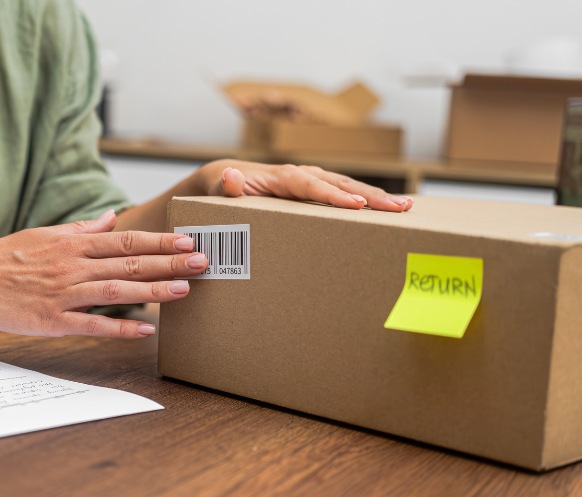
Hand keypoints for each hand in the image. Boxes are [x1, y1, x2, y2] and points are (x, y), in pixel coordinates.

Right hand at [0, 210, 206, 338]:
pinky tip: (145, 328)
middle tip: (201, 262)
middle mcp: (73, 266)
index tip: (187, 240)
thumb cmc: (7, 255)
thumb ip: (81, 229)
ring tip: (184, 290)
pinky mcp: (53, 320)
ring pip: (117, 290)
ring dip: (153, 290)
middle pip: (129, 262)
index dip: (158, 240)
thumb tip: (110, 218)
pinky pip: (92, 324)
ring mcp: (64, 293)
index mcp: (73, 244)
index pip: (124, 240)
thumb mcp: (46, 233)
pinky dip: (120, 326)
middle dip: (169, 262)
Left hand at [199, 159, 413, 211]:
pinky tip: (390, 209)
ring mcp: (312, 180)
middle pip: (340, 185)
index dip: (334, 196)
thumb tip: (231, 176)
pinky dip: (368, 199)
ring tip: (406, 208)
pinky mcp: (317, 188)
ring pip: (349, 187)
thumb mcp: (220, 189)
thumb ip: (226, 186)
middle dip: (371, 196)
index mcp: (282, 177)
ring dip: (377, 197)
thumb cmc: (224, 187)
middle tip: (400, 209)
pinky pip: (345, 193)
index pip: (311, 186)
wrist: (227, 178)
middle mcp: (302, 174)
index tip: (357, 206)